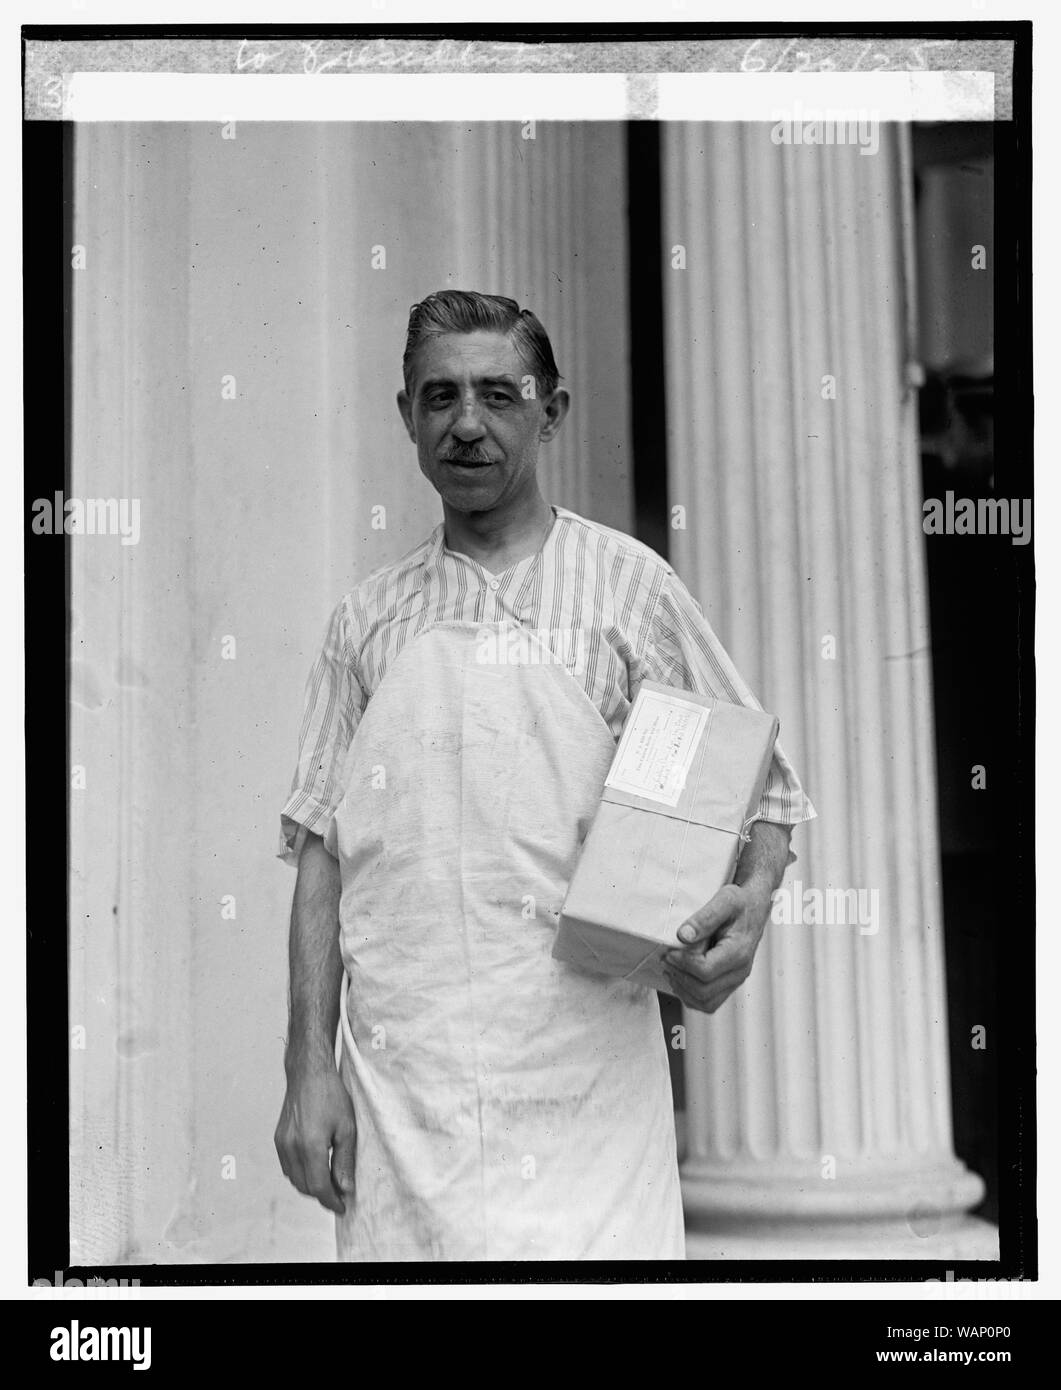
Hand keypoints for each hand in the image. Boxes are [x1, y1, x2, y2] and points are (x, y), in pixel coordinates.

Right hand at [274, 1065, 356, 1215]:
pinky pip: (287, 1167)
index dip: (331, 1200)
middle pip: (305, 1186)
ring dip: (310, 1185)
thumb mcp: (347, 1128)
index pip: (318, 1186)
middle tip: (339, 1194)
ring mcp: (282, 1143)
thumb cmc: (331, 1095)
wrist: (309, 1074)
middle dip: (322, 1195)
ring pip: (294, 1179)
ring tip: (330, 1182)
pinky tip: (314, 1167)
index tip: (342, 1207)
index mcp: (310, 1145)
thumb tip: (345, 1188)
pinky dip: (300, 1174)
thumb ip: (344, 1161)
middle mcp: (292, 1147)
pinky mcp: (278, 1139)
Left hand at [662, 881, 772, 1013]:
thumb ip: (704, 917)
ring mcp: (735, 980)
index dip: (682, 964)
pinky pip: (707, 1003)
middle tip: (666, 958)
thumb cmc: (741, 903)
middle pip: (703, 991)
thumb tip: (683, 936)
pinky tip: (680, 976)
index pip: (705, 971)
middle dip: (679, 976)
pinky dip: (689, 995)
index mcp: (739, 952)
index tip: (669, 951)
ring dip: (682, 989)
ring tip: (671, 968)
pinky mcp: (728, 984)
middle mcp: (740, 971)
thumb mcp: (725, 900)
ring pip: (705, 1003)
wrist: (754, 908)